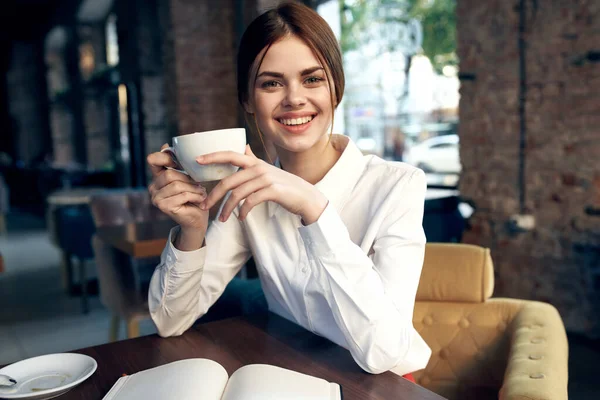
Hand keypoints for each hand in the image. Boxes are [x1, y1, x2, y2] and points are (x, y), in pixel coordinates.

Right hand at [147, 144, 208, 233]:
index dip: (165, 157)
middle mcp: (153, 187)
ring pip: (177, 185)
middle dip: (188, 179)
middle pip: (170, 174)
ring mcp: (156, 198)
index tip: (179, 163)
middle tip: (198, 185)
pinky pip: (182, 195)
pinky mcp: (164, 207)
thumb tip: (165, 145)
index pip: (153, 160)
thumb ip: (178, 163)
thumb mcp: (188, 177)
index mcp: (158, 177)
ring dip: (194, 188)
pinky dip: (195, 196)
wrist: (198, 219)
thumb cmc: (194, 196)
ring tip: (201, 192)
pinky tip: (200, 200)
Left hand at [198, 145, 327, 223]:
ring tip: (222, 219)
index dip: (212, 156)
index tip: (196, 161)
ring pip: (237, 194)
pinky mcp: (272, 191)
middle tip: (204, 206)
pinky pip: (250, 202)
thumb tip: (244, 147)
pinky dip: (243, 212)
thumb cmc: (284, 186)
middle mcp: (259, 168)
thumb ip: (254, 160)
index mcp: (255, 162)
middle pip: (228, 180)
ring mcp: (266, 178)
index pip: (230, 154)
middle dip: (213, 195)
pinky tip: (241, 218)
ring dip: (227, 209)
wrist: (306, 197)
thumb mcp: (268, 170)